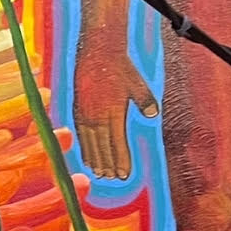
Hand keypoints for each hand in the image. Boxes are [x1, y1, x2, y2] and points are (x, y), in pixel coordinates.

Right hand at [73, 43, 157, 180]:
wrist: (96, 52)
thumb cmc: (120, 67)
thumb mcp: (137, 82)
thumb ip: (145, 99)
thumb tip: (152, 114)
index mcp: (112, 112)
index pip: (117, 143)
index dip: (121, 161)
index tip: (124, 175)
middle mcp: (97, 117)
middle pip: (103, 148)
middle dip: (109, 165)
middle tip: (113, 178)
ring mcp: (85, 115)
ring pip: (90, 145)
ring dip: (96, 161)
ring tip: (100, 174)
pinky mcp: (77, 112)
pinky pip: (81, 137)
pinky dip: (85, 149)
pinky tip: (87, 158)